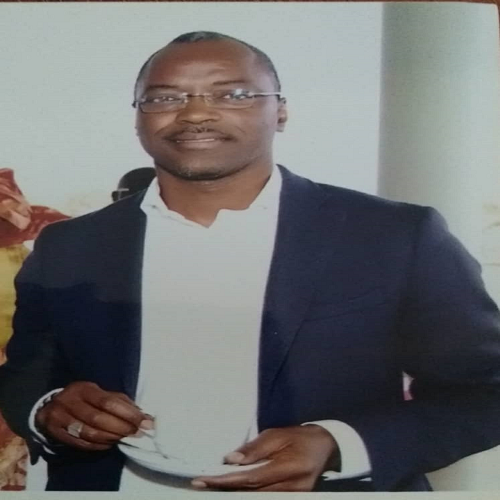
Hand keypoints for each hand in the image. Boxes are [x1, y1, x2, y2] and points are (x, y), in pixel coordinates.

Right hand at [35, 381, 151, 450]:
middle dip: (121, 428)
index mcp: (84, 388)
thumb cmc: (84, 399)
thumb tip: (144, 416)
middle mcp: (70, 401)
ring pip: (89, 433)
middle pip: (98, 419)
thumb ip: (121, 402)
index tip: (144, 421)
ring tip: (123, 438)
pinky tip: (109, 444)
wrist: (51, 406)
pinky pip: (80, 443)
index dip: (127, 413)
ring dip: (110, 438)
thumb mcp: (99, 393)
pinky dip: (98, 446)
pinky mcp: (55, 432)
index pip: (108, 402)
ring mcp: (59, 417)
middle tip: (136, 433)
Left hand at [191, 425, 338, 491]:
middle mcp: (293, 488)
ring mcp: (294, 497)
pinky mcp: (292, 499)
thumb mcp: (277, 435)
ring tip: (211, 485)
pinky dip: (246, 493)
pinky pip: (265, 498)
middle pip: (251, 493)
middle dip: (224, 489)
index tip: (204, 479)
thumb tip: (231, 460)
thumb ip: (255, 449)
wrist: (324, 447)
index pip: (251, 479)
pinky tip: (231, 488)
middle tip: (201, 484)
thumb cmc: (298, 437)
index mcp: (290, 468)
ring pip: (257, 498)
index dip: (226, 481)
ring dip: (233, 493)